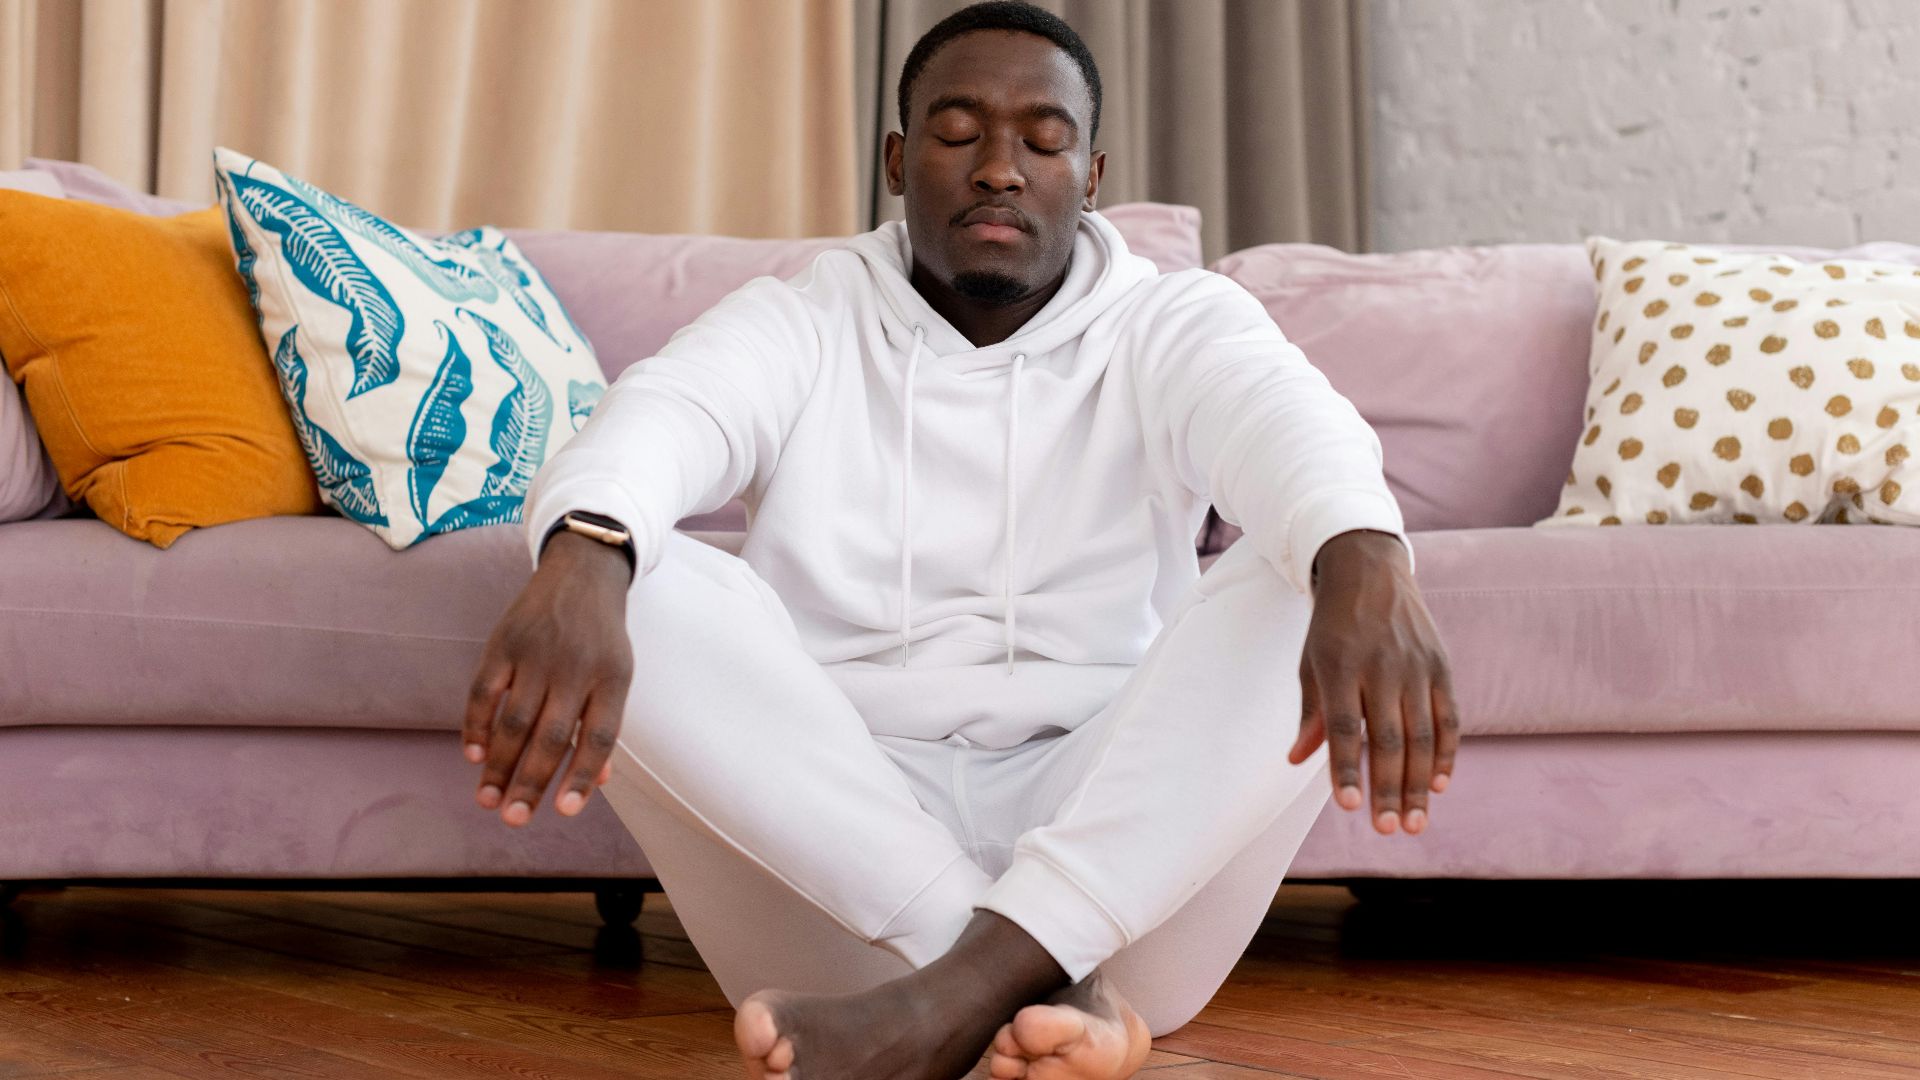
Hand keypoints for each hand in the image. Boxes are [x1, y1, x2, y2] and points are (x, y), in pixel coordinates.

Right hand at [464, 531, 634, 826]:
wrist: (582, 570)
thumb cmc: (602, 636)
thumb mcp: (617, 674)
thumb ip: (604, 724)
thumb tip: (597, 781)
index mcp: (612, 678)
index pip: (598, 737)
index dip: (582, 776)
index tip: (565, 812)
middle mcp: (575, 667)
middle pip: (551, 736)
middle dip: (530, 783)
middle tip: (513, 820)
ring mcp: (537, 653)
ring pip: (514, 720)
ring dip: (499, 766)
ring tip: (488, 801)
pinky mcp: (504, 642)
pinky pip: (484, 691)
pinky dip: (476, 726)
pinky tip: (474, 758)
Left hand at [1288, 529, 1458, 835]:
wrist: (1370, 570)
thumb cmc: (1333, 625)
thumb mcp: (1311, 660)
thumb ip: (1310, 712)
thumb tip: (1297, 760)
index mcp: (1340, 667)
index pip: (1343, 727)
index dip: (1346, 768)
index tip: (1350, 807)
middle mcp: (1381, 668)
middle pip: (1387, 739)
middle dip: (1387, 788)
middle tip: (1386, 830)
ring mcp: (1416, 667)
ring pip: (1421, 736)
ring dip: (1418, 783)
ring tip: (1413, 823)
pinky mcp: (1441, 666)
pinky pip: (1448, 717)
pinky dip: (1446, 753)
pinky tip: (1439, 785)